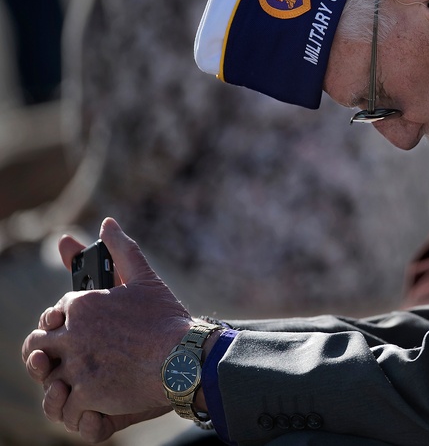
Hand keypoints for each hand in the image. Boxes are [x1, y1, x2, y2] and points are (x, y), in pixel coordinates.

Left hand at [22, 217, 191, 441]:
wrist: (187, 358)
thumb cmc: (168, 318)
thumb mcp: (145, 279)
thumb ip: (122, 249)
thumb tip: (107, 223)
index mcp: (83, 304)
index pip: (56, 312)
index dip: (64, 321)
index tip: (82, 329)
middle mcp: (73, 332)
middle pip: (37, 344)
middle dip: (48, 351)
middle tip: (72, 358)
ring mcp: (77, 365)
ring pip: (46, 378)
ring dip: (58, 381)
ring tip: (78, 383)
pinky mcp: (86, 394)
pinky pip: (66, 406)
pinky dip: (77, 408)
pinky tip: (93, 403)